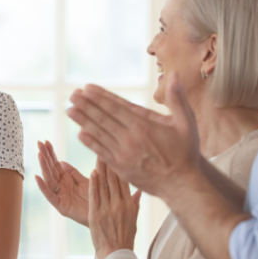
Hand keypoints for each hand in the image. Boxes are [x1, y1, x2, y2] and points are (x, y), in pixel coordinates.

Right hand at [34, 140, 90, 225]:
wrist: (106, 214)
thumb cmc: (96, 198)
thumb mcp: (85, 181)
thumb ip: (73, 173)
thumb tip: (61, 162)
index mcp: (66, 180)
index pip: (56, 164)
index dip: (51, 153)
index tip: (46, 141)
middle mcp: (61, 187)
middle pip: (50, 169)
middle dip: (45, 156)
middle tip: (39, 143)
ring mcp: (60, 196)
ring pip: (49, 180)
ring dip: (44, 167)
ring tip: (39, 155)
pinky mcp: (61, 206)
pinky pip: (50, 196)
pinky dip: (43, 187)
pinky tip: (38, 177)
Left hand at [67, 72, 201, 197]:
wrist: (182, 184)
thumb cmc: (185, 152)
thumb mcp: (187, 123)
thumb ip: (178, 99)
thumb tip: (175, 74)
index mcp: (144, 126)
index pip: (116, 107)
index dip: (100, 97)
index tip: (86, 88)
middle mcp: (130, 139)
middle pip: (103, 118)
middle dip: (86, 105)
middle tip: (72, 95)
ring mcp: (124, 154)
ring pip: (99, 134)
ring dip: (83, 121)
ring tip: (70, 110)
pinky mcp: (121, 168)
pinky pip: (102, 153)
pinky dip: (91, 143)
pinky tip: (80, 134)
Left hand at [88, 160, 141, 258]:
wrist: (116, 253)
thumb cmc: (125, 237)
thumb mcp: (134, 219)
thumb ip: (135, 203)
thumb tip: (141, 190)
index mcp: (129, 204)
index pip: (125, 181)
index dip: (121, 166)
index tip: (119, 153)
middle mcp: (120, 205)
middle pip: (115, 180)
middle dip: (112, 163)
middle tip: (109, 148)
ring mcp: (108, 209)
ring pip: (105, 185)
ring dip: (102, 169)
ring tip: (100, 155)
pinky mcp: (97, 215)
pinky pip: (96, 196)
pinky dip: (94, 184)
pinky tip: (93, 172)